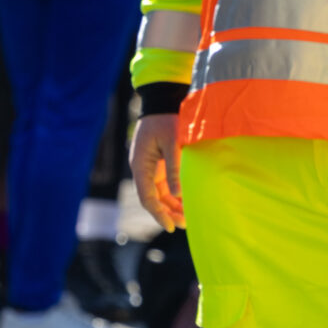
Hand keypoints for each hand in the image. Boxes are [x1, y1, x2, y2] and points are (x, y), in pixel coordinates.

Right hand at [130, 115, 182, 231]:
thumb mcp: (172, 142)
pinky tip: (185, 200)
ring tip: (187, 217)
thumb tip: (178, 194)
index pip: (147, 197)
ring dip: (172, 205)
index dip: (158, 214)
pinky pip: (165, 183)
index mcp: (140, 166)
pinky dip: (174, 193)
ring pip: (160, 192)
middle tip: (184, 225)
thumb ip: (175, 168)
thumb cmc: (167, 119)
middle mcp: (143, 169)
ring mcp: (150, 166)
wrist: (163, 101)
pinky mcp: (159, 163)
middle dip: (167, 212)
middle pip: (153, 198)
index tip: (170, 226)